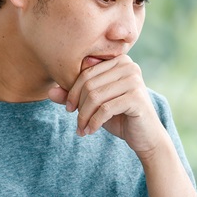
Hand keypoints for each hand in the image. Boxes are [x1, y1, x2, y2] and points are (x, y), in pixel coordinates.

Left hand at [48, 55, 167, 155]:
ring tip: (82, 129)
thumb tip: (50, 92)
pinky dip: (94, 122)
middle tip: (77, 122)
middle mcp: (129, 66)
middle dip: (78, 105)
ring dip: (84, 116)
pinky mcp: (136, 97)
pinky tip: (90, 131)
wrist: (146, 136)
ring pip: (95, 96)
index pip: (85, 72)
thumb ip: (74, 96)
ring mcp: (134, 80)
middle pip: (89, 83)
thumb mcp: (94, 105)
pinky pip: (105, 109)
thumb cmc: (120, 117)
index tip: (69, 109)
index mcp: (119, 60)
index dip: (72, 91)